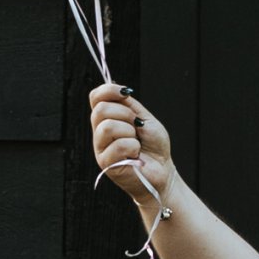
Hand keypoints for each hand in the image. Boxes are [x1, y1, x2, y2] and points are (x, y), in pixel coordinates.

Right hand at [89, 81, 171, 213]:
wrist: (162, 170)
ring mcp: (100, 148)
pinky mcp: (105, 163)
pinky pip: (119, 145)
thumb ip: (129, 105)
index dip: (109, 90)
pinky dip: (134, 147)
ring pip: (108, 127)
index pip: (96, 97)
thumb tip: (119, 89)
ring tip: (136, 142)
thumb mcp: (144, 119)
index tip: (126, 93)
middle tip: (137, 126)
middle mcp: (99, 132)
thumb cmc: (153, 146)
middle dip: (126, 114)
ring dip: (129, 132)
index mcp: (107, 119)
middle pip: (101, 110)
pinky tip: (136, 155)